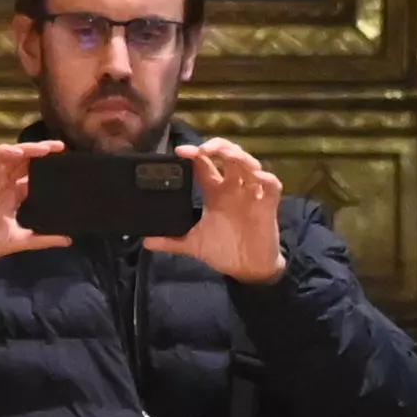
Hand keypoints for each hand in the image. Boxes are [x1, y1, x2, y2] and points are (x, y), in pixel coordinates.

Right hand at [0, 138, 68, 263]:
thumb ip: (42, 239)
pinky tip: (20, 152)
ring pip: (14, 155)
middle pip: (28, 161)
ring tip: (48, 148)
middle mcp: (6, 183)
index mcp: (16, 196)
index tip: (69, 167)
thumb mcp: (18, 240)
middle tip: (63, 149)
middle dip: (45, 152)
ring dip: (30, 148)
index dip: (51, 170)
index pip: (36, 176)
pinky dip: (7, 151)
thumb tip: (68, 240)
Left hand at [162, 138, 287, 284]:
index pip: (205, 165)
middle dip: (219, 147)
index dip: (195, 154)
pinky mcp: (267, 205)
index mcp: (215, 192)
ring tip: (226, 155)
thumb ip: (170, 241)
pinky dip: (265, 178)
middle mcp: (233, 188)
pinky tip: (255, 176)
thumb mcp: (193, 245)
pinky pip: (271, 186)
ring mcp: (251, 194)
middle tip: (204, 149)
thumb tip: (145, 242)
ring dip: (239, 156)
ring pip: (249, 165)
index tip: (181, 151)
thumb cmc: (224, 250)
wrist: (247, 269)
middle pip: (229, 156)